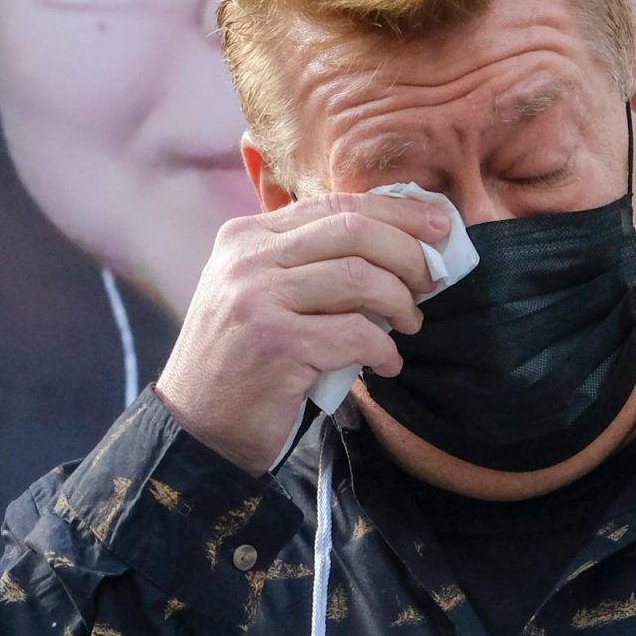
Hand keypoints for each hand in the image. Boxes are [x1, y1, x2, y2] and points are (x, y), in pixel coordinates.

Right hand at [154, 190, 447, 471]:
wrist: (196, 429)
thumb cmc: (243, 361)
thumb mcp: (260, 293)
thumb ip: (305, 261)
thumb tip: (394, 240)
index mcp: (246, 236)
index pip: (335, 206)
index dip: (397, 213)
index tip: (439, 228)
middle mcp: (247, 259)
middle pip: (354, 230)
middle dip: (408, 253)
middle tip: (432, 281)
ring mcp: (258, 299)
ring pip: (359, 277)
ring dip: (400, 302)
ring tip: (410, 324)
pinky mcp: (276, 345)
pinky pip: (355, 334)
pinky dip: (384, 349)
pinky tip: (387, 363)